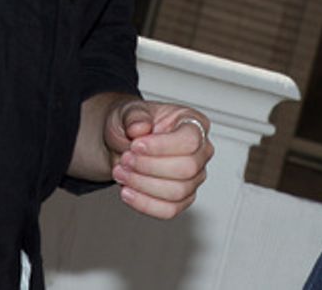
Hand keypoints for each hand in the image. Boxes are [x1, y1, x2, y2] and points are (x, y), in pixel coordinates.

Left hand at [104, 99, 213, 218]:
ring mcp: (194, 177)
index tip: (136, 145)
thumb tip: (140, 128)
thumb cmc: (133, 124)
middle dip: (149, 167)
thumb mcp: (129, 111)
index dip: (162, 146)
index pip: (190, 140)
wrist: (123, 145)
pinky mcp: (183, 199)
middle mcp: (200, 151)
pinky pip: (170, 210)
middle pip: (187, 169)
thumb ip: (135, 116)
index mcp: (193, 123)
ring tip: (121, 173)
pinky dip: (145, 203)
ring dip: (143, 185)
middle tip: (126, 159)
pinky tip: (127, 191)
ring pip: (178, 192)